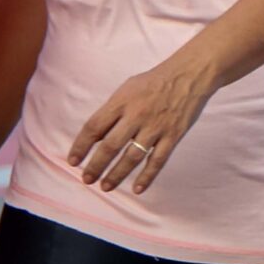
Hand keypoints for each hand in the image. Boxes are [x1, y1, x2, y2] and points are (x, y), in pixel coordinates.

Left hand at [68, 58, 218, 193]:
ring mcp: (156, 127)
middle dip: (96, 165)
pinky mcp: (173, 135)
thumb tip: (98, 136)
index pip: (94, 127)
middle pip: (110, 146)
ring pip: (132, 157)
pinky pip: (158, 160)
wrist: (190, 75)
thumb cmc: (155, 81)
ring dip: (117, 174)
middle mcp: (136, 116)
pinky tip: (137, 188)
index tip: (73, 161)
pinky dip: (147, 176)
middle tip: (86, 179)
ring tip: (106, 186)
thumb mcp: (127, 88)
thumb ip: (113, 110)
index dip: (81, 146)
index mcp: (121, 102)